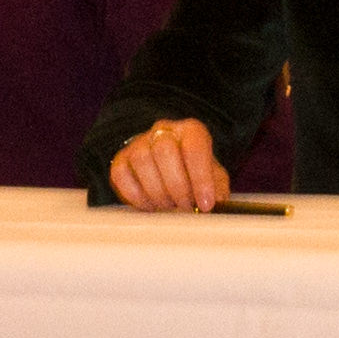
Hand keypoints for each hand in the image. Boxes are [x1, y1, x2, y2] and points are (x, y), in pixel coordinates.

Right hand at [109, 118, 228, 211]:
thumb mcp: (214, 178)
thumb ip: (217, 188)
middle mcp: (163, 131)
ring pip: (142, 160)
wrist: (170, 168)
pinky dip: (135, 195)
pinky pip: (121, 174)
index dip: (201, 178)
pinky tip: (150, 205)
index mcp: (191, 131)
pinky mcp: (122, 159)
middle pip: (164, 151)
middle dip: (177, 186)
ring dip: (157, 192)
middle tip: (185, 206)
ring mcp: (140, 143)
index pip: (195, 147)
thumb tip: (217, 203)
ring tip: (169, 206)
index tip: (205, 204)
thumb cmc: (195, 173)